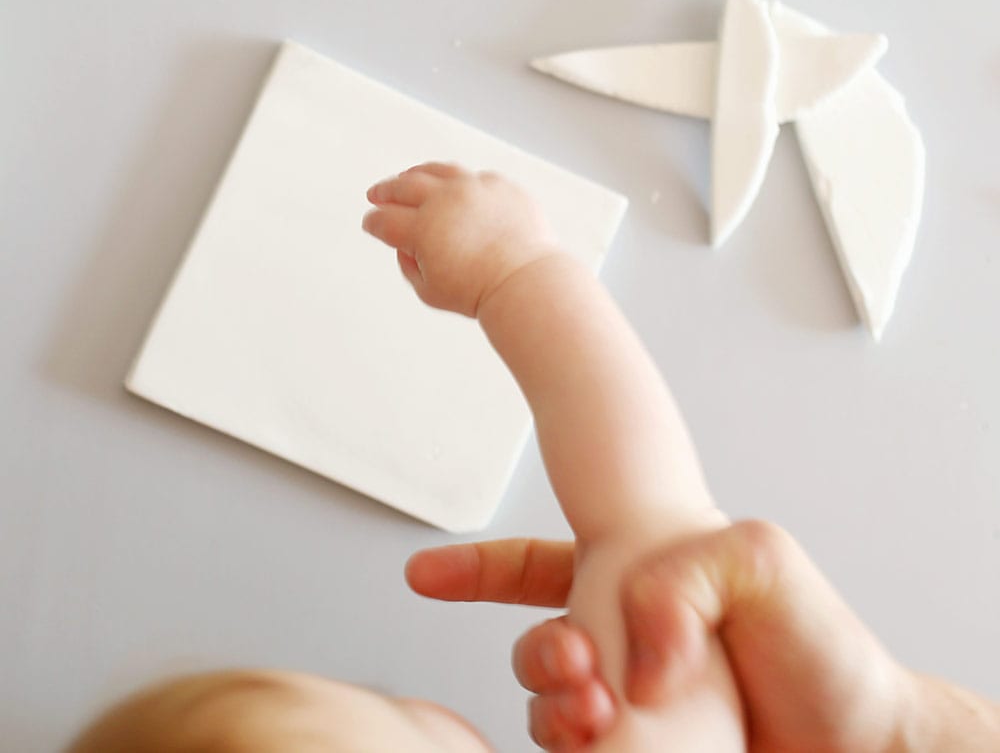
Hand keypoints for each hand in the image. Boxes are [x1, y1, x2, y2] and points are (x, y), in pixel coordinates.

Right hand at [363, 163, 557, 316]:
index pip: (386, 220)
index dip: (373, 222)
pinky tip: (452, 186)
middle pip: (404, 187)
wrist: (523, 281)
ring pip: (437, 171)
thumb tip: (406, 248)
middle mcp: (445, 200)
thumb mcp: (429, 291)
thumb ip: (409, 266)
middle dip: (385, 191)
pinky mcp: (499, 186)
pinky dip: (457, 181)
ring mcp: (473, 188)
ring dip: (416, 175)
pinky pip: (473, 177)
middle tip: (377, 195)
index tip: (371, 223)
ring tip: (408, 179)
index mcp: (422, 227)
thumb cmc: (482, 290)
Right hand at [407, 522, 912, 752]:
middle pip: (539, 650)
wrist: (870, 751)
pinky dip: (574, 747)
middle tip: (580, 670)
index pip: (538, 569)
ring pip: (553, 714)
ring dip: (558, 714)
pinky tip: (591, 742)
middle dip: (539, 659)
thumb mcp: (760, 563)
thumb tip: (627, 651)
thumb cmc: (826, 654)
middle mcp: (629, 650)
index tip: (423, 574)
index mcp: (644, 592)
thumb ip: (681, 578)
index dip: (474, 570)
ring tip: (604, 716)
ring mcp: (636, 713)